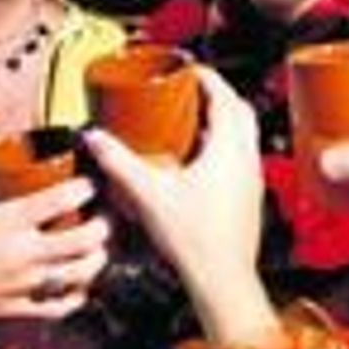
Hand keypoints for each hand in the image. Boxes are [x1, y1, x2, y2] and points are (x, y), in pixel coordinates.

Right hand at [0, 187, 109, 339]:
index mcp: (6, 221)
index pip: (65, 197)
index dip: (84, 186)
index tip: (85, 183)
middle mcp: (22, 253)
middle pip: (87, 237)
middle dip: (101, 224)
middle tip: (99, 217)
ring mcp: (24, 284)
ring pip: (83, 272)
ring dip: (95, 259)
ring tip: (94, 249)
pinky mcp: (17, 309)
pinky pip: (61, 305)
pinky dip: (75, 295)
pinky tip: (75, 284)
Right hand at [83, 67, 276, 346]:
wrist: (222, 279)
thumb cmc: (195, 240)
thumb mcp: (148, 194)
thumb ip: (119, 163)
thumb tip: (96, 138)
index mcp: (228, 147)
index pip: (224, 95)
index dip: (207, 77)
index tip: (190, 69)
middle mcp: (247, 158)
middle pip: (240, 110)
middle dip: (218, 94)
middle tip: (192, 90)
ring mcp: (253, 178)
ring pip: (245, 134)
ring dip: (223, 121)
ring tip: (192, 121)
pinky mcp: (250, 197)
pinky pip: (242, 157)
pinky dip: (225, 146)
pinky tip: (199, 160)